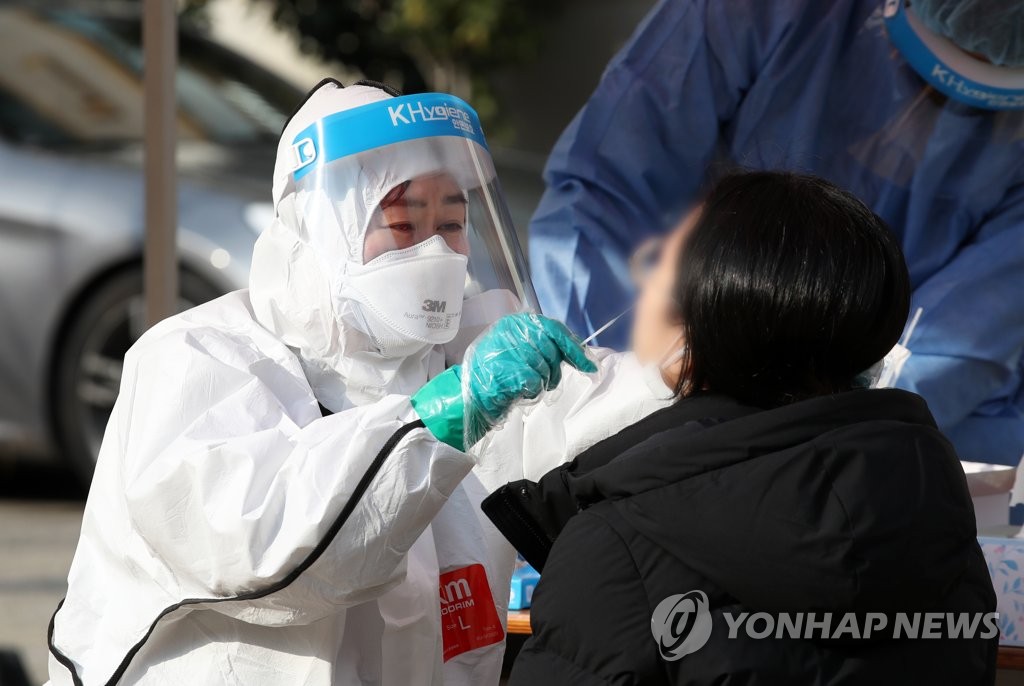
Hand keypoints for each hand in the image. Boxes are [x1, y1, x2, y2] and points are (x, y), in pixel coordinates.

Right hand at [411, 314, 595, 449]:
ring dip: (541, 383)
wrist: (466, 396)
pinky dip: (531, 391)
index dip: (574, 348)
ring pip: (546, 369)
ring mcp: (509, 350)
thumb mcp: (514, 350)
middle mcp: (511, 331)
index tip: (589, 365)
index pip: (554, 330)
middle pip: (553, 351)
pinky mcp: (508, 370)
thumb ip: (540, 345)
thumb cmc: (493, 375)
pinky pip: (536, 382)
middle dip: (554, 370)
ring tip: (522, 386)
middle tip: (544, 382)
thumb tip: (578, 350)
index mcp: (514, 323)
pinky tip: (518, 392)